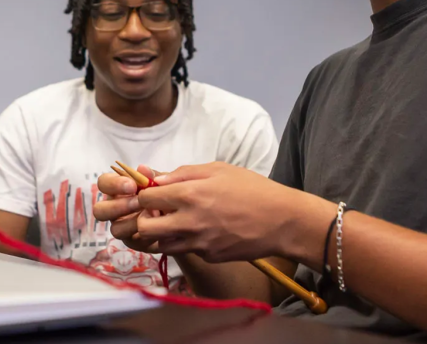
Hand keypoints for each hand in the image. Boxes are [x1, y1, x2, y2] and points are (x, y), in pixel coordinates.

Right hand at [93, 165, 164, 252]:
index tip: (132, 185)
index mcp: (117, 189)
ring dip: (133, 222)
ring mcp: (122, 227)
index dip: (114, 184)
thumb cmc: (166, 193)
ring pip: (115, 229)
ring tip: (152, 215)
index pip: (103, 183)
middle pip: (100, 211)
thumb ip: (151, 175)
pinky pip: (133, 242)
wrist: (181, 214)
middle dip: (118, 206)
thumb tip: (142, 168)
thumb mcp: (161, 182)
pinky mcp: (133, 242)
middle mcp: (114, 209)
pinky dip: (146, 234)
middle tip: (139, 202)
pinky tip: (159, 227)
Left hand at [135, 162, 326, 262]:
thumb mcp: (219, 169)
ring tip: (175, 222)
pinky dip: (186, 241)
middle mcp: (189, 222)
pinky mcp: (208, 256)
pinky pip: (186, 250)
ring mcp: (198, 243)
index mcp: (190, 194)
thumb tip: (157, 179)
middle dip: (145, 219)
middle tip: (157, 212)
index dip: (144, 196)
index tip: (152, 194)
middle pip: (144, 228)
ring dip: (161, 234)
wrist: (282, 221)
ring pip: (161, 245)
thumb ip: (184, 173)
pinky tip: (201, 230)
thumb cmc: (253, 189)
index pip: (145, 199)